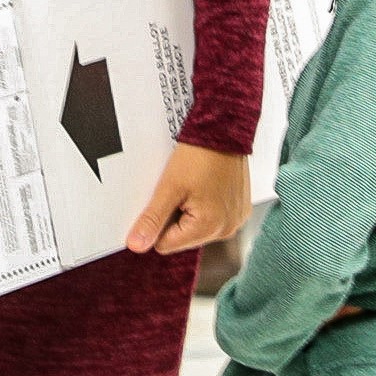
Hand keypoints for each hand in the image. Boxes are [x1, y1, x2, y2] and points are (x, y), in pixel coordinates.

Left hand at [125, 141, 251, 255]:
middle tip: (180, 190)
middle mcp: (227, 229)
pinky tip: (204, 186)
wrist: (224, 130)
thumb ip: (152, 219)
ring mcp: (236, 220)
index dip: (158, 222)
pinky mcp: (239, 210)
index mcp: (210, 228)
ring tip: (193, 186)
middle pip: (182, 237)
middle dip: (175, 216)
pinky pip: (212, 218)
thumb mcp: (169, 187)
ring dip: (189, 211)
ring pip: (196, 228)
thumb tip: (136, 245)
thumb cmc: (201, 154)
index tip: (164, 200)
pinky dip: (204, 205)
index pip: (166, 244)